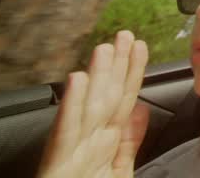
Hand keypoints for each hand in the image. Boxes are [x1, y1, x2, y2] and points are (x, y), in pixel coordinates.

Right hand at [38, 31, 149, 177]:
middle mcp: (88, 143)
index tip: (139, 45)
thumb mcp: (116, 170)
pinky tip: (77, 80)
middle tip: (124, 35)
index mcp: (105, 143)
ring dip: (96, 77)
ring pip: (87, 109)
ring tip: (104, 48)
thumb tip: (142, 110)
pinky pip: (66, 133)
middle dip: (116, 67)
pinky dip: (72, 106)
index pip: (122, 101)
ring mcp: (72, 153)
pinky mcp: (57, 165)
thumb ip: (128, 142)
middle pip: (106, 99)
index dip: (131, 73)